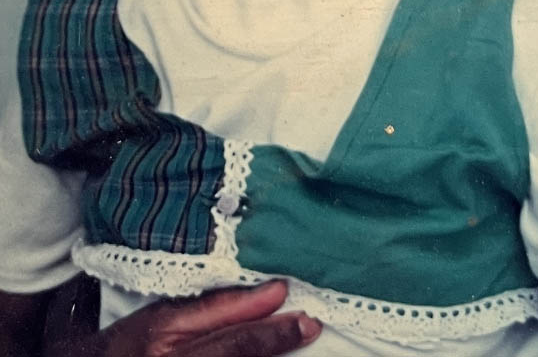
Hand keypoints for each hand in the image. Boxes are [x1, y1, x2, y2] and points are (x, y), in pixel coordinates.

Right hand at [47, 280, 320, 356]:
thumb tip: (255, 288)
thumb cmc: (128, 345)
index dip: (249, 306)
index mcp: (159, 331)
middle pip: (229, 349)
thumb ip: (200, 306)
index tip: (282, 290)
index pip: (211, 317)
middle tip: (308, 324)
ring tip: (300, 336)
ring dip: (268, 355)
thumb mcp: (157, 317)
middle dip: (272, 338)